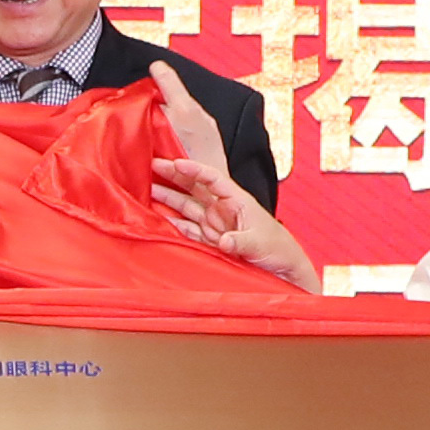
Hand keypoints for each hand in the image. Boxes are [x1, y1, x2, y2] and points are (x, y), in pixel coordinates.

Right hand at [154, 152, 321, 291]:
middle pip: (194, 187)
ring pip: (187, 206)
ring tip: (148, 188)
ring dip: (169, 197)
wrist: (282, 267)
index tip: (176, 162)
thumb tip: (224, 241)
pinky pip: (188, 228)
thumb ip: (241, 241)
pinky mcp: (210, 239)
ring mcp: (214, 223)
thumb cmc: (277, 248)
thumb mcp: (260, 243)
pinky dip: (173, 223)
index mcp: (236, 200)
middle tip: (152, 164)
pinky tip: (159, 217)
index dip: (194, 169)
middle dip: (174, 175)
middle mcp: (222, 208)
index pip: (212, 179)